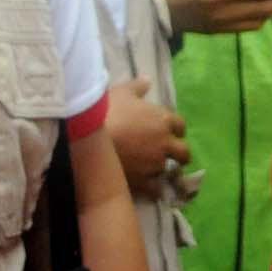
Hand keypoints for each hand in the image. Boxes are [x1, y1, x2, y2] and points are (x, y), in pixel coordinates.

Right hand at [103, 79, 187, 196]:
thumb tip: (147, 80)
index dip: (176, 129)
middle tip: (172, 155)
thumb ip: (137, 87)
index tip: (171, 131)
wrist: (88, 139)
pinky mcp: (143, 180)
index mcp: (163, 120)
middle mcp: (164, 143)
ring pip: (169, 170)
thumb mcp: (121, 92)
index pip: (180, 125)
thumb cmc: (106, 110)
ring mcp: (155, 163)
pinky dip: (155, 190)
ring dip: (164, 169)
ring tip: (154, 170)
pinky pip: (155, 189)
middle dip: (179, 153)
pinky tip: (150, 190)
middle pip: (183, 152)